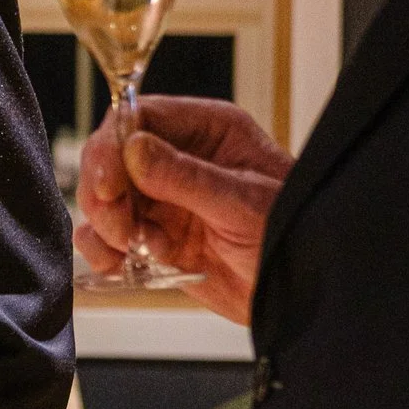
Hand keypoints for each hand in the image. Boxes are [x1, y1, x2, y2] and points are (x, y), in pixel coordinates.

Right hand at [76, 96, 291, 325]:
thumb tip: (133, 150)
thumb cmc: (295, 235)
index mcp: (209, 132)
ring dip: (103, 225)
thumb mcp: (245, 204)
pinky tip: (121, 265)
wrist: (305, 292)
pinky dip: (104, 251)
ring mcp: (165, 199)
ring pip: (105, 198)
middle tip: (119, 224)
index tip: (109, 182)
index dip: (113, 145)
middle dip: (105, 192)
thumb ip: (187, 177)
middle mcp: (181, 159)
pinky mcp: (155, 236)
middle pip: (112, 157)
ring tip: (129, 249)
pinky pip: (109, 236)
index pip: (141, 116)